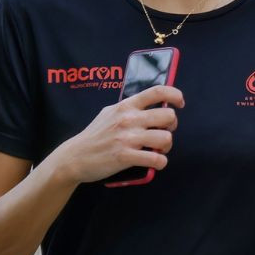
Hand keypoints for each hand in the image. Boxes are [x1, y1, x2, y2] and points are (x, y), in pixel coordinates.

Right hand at [50, 83, 182, 183]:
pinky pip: (157, 159)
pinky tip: (155, 163)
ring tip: (157, 149)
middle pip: (168, 116)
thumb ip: (128, 108)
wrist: (74, 157)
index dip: (175, 95)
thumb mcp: (109, 113)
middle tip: (163, 133)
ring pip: (166, 138)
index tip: (179, 103)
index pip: (157, 91)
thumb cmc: (94, 135)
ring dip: (166, 146)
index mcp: (126, 106)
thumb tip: (150, 104)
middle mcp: (128, 119)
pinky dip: (160, 163)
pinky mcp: (125, 157)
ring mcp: (127, 138)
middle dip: (171, 126)